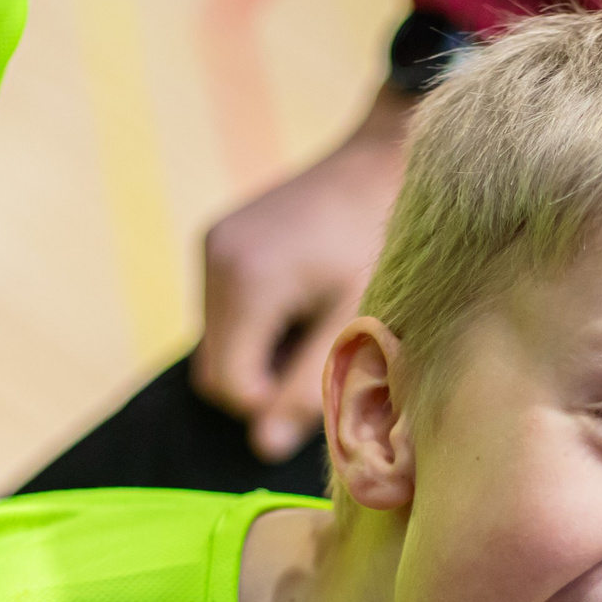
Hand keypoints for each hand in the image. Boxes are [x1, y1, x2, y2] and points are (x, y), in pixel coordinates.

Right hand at [192, 86, 413, 461]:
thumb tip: (263, 446)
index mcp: (248, 281)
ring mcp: (214, 244)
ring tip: (320, 324)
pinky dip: (259, 325)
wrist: (388, 155)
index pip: (227, 387)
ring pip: (219, 344)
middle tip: (324, 360)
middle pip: (214, 370)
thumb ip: (308, 386)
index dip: (270, 407)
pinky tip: (306, 301)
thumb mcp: (358, 321)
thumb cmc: (384, 242)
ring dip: (263, 355)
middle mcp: (216, 259)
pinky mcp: (221, 238)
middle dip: (263, 384)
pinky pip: (224, 312)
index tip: (322, 386)